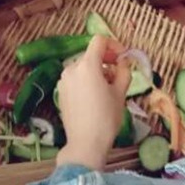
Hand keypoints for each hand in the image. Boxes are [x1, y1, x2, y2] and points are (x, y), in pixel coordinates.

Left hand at [56, 36, 130, 169]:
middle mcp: (72, 68)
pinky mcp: (60, 90)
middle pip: (91, 54)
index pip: (99, 41)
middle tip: (119, 76)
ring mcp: (63, 79)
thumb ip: (124, 71)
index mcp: (87, 65)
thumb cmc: (106, 118)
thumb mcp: (120, 93)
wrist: (85, 144)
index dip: (114, 45)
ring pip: (83, 67)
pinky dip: (86, 80)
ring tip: (108, 89)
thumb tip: (124, 61)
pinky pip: (76, 78)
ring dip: (97, 71)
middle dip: (106, 61)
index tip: (122, 58)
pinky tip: (94, 97)